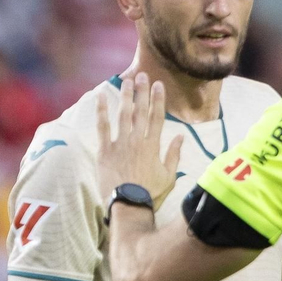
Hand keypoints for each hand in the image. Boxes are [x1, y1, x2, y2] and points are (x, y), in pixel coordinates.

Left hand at [96, 72, 182, 208]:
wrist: (128, 205)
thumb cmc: (150, 194)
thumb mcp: (169, 176)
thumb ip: (174, 155)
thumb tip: (181, 137)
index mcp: (153, 146)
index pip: (157, 117)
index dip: (158, 99)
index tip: (158, 85)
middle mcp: (137, 140)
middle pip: (140, 111)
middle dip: (141, 92)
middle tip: (142, 75)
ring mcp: (120, 144)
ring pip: (123, 115)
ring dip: (125, 96)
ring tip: (126, 81)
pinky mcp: (104, 151)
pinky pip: (102, 127)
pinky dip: (101, 111)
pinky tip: (100, 97)